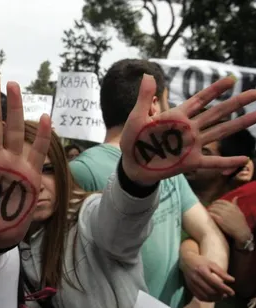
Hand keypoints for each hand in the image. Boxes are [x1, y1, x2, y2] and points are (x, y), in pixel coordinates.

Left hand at [121, 75, 255, 185]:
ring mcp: (192, 145)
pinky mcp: (190, 162)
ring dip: (240, 124)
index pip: (200, 99)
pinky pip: (212, 162)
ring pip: (220, 133)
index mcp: (177, 117)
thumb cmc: (132, 140)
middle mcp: (189, 129)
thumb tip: (148, 74)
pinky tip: (244, 159)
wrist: (132, 164)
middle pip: (217, 113)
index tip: (232, 79)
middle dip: (236, 103)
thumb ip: (145, 98)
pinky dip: (227, 162)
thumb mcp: (137, 117)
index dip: (215, 90)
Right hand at [180, 249, 234, 300]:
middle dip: (220, 295)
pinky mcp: (190, 287)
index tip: (232, 293)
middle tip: (226, 295)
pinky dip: (207, 300)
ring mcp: (192, 284)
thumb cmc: (201, 261)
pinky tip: (212, 298)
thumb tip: (232, 280)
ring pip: (205, 296)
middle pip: (210, 291)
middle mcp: (196, 278)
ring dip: (214, 299)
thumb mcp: (212, 264)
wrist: (186, 261)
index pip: (216, 283)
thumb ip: (221, 272)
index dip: (225, 289)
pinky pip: (199, 297)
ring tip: (220, 297)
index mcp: (203, 271)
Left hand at [209, 198, 252, 246]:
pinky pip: (212, 215)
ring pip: (213, 209)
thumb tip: (235, 197)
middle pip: (216, 205)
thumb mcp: (239, 211)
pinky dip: (209, 214)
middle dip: (211, 206)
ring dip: (209, 210)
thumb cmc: (241, 221)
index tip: (213, 203)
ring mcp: (223, 214)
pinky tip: (208, 215)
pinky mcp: (220, 220)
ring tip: (208, 211)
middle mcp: (227, 209)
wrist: (241, 231)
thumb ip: (235, 204)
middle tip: (209, 208)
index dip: (216, 202)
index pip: (221, 201)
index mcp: (232, 206)